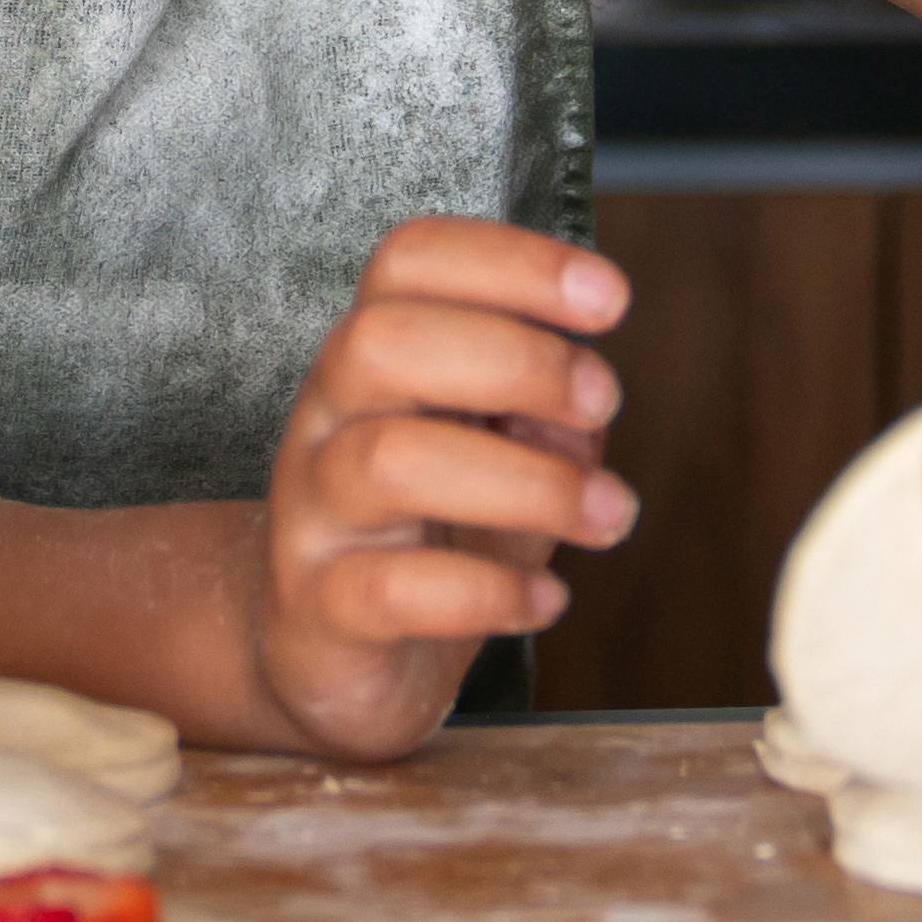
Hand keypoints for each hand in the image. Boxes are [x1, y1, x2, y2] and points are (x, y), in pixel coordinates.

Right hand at [241, 219, 634, 758]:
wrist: (326, 660)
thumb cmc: (426, 538)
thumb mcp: (502, 456)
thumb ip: (548, 414)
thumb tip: (587, 399)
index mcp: (371, 358)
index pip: (410, 262)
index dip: (511, 261)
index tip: (609, 297)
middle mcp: (327, 419)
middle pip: (383, 340)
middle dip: (517, 359)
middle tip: (604, 400)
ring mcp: (311, 514)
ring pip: (391, 462)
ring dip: (530, 482)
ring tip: (609, 512)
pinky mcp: (316, 610)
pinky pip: (392, 589)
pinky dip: (490, 591)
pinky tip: (547, 601)